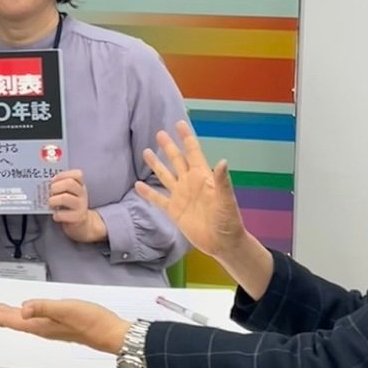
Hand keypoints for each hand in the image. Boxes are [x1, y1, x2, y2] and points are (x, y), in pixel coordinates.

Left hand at [0, 297, 129, 355]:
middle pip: (11, 321)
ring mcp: (49, 327)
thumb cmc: (90, 320)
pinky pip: (32, 319)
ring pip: (20, 320)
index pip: (9, 320)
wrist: (111, 332)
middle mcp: (41, 328)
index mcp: (39, 325)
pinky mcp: (58, 324)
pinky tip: (24, 311)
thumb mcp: (66, 309)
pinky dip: (21, 313)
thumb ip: (44, 308)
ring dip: (6, 314)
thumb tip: (22, 309)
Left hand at [48, 167, 105, 243]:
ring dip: (53, 200)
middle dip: (55, 187)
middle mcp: (83, 193)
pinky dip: (56, 215)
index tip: (53, 181)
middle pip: (69, 183)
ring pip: (65, 198)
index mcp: (80, 185)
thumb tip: (44, 182)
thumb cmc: (69, 205)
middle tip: (50, 193)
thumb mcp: (68, 193)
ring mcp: (81, 205)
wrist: (81, 224)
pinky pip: (62, 214)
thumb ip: (60, 185)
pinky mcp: (78, 217)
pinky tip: (56, 215)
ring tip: (51, 204)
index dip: (62, 175)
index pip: (77, 174)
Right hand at [139, 120, 273, 297]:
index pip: (193, 153)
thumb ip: (222, 181)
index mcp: (203, 178)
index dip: (186, 138)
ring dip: (156, 164)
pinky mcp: (174, 211)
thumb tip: (223, 161)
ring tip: (146, 152)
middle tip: (159, 133)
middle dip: (168, 147)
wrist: (223, 243)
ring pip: (165, 176)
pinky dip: (148, 193)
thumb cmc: (229, 221)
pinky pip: (158, 199)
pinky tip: (138, 186)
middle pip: (176, 160)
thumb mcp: (226, 200)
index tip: (179, 124)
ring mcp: (181, 196)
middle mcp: (190, 184)